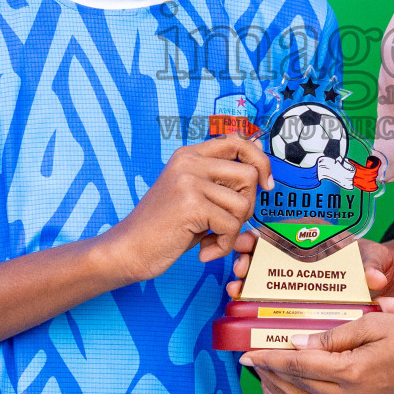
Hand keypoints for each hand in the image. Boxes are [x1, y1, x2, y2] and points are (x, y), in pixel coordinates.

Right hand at [104, 134, 272, 282]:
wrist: (127, 249)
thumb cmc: (163, 227)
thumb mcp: (192, 194)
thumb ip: (220, 179)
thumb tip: (260, 163)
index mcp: (189, 154)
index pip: (239, 141)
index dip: (260, 162)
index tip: (266, 185)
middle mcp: (189, 162)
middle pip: (249, 174)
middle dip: (248, 205)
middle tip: (228, 223)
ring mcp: (189, 181)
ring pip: (243, 203)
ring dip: (234, 229)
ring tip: (212, 239)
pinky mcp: (190, 205)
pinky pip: (230, 226)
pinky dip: (223, 245)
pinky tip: (205, 251)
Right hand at [227, 235, 393, 311]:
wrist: (381, 282)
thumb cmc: (375, 263)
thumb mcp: (376, 260)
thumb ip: (373, 266)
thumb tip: (374, 279)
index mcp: (317, 233)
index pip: (287, 226)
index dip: (266, 233)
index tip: (253, 241)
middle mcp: (299, 249)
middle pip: (266, 246)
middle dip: (248, 254)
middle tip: (241, 267)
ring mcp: (292, 270)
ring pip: (260, 268)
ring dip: (244, 275)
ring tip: (236, 286)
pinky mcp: (291, 290)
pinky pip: (267, 290)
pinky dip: (251, 293)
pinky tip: (240, 300)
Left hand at [242, 312, 393, 393]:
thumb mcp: (373, 323)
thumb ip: (334, 335)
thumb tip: (301, 343)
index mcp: (351, 371)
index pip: (300, 364)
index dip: (270, 359)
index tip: (246, 355)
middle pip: (308, 384)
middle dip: (282, 371)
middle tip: (263, 358)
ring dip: (309, 382)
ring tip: (296, 366)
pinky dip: (339, 392)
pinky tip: (339, 377)